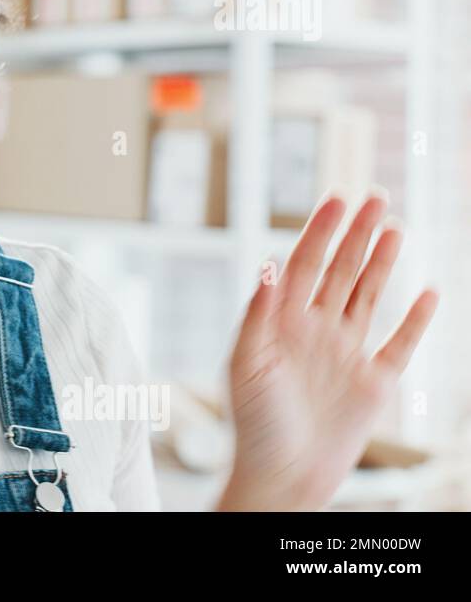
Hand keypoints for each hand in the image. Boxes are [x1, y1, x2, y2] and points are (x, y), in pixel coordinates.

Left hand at [219, 192, 438, 510]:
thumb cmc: (252, 424)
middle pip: (340, 271)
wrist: (281, 476)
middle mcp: (315, 331)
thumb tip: (267, 266)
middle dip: (357, 234)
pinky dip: (416, 319)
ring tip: (395, 226)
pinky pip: (400, 344)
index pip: (302, 265)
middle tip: (375, 196)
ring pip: (368, 296)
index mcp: (281, 323)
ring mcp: (346, 353)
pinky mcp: (373, 382)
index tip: (336, 199)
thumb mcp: (245, 365)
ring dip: (382, 262)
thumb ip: (257, 315)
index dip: (319, 232)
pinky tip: (428, 290)